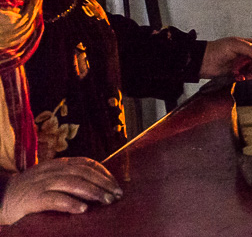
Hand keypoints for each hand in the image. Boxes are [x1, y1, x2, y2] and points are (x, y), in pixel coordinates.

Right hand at [0, 158, 121, 225]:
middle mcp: (51, 171)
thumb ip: (70, 178)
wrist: (0, 198)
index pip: (86, 163)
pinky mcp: (32, 199)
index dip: (103, 172)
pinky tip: (83, 209)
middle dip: (103, 183)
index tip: (116, 184)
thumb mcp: (51, 178)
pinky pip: (54, 199)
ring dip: (93, 192)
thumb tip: (99, 186)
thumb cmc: (30, 191)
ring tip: (106, 201)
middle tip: (117, 195)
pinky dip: (70, 203)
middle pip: (83, 172)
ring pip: (72, 183)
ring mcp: (42, 183)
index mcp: (58, 164)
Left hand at [200, 37, 251, 78]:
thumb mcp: (235, 44)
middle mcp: (245, 55)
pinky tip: (244, 77)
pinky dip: (248, 77)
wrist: (202, 62)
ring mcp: (241, 65)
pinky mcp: (237, 74)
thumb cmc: (217, 50)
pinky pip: (247, 77)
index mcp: (246, 45)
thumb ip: (250, 49)